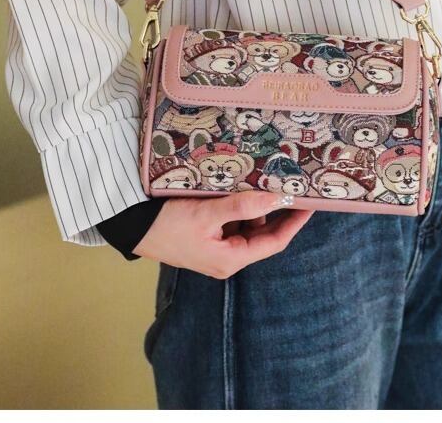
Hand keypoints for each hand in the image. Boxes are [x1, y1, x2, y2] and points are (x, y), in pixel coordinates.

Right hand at [132, 191, 313, 278]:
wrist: (132, 227)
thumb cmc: (167, 223)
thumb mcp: (207, 213)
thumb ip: (242, 206)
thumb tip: (277, 197)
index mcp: (230, 259)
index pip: (274, 242)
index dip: (294, 223)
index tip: (309, 204)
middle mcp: (227, 257)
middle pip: (262, 233)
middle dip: (275, 210)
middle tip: (288, 185)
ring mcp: (216, 248)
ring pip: (247, 225)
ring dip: (254, 205)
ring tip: (258, 181)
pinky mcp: (206, 236)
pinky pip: (231, 221)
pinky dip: (237, 206)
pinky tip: (235, 188)